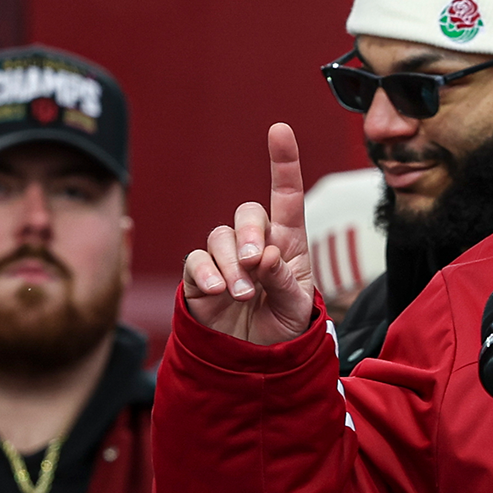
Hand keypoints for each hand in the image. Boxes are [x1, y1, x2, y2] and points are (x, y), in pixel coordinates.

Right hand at [183, 123, 317, 343]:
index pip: (287, 197)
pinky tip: (220, 291)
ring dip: (231, 263)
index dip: (283, 163)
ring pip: (220, 237)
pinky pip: (196, 261)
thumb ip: (284, 281)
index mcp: (287, 243)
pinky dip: (207, 273)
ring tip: (242, 294)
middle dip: (250, 232)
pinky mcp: (200, 277)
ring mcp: (226, 259)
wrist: (255, 362)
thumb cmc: (284, 327)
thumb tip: (264, 256)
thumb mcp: (297, 307)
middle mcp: (255, 244)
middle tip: (255, 262)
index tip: (279, 130)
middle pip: (247, 213)